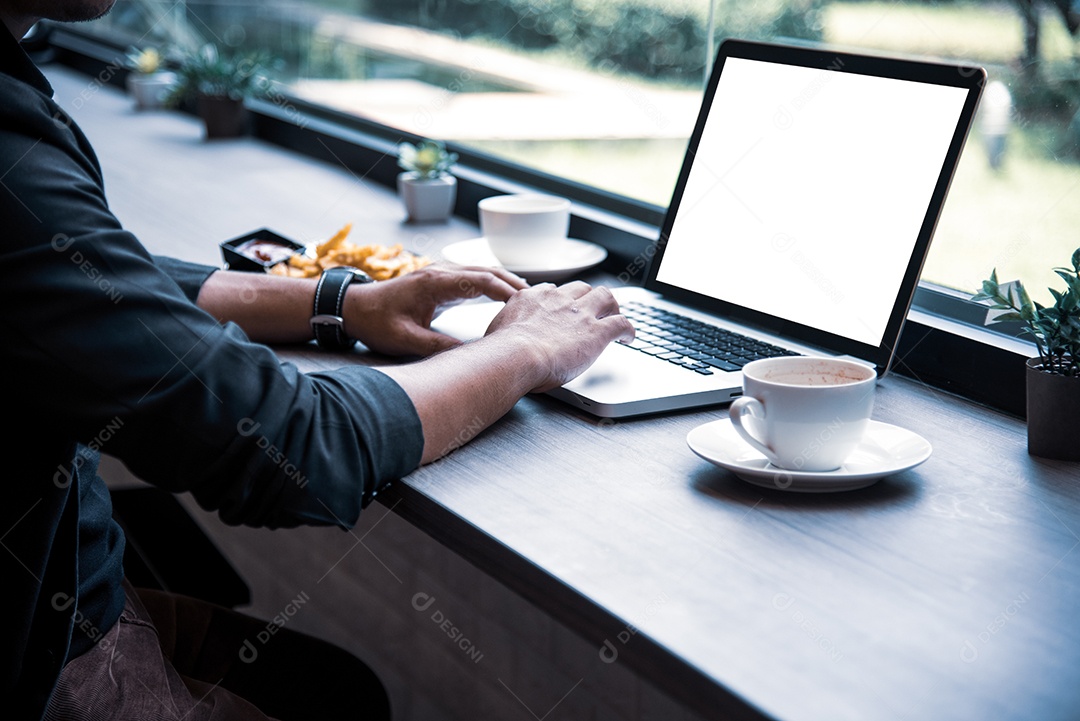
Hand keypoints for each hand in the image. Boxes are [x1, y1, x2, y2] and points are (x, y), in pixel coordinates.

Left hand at [344, 263, 527, 356]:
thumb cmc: (375, 322)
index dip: (506, 292)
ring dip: (505, 282)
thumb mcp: (406, 340)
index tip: (525, 304)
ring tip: (528, 299)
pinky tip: (504, 296)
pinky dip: (492, 284)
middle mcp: (440, 272)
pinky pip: (472, 277)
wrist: (352, 307)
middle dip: (514, 284)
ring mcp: (440, 273)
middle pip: (487, 271)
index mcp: (435, 282)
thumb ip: (438, 347)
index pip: (481, 281)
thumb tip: (470, 357)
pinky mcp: (439, 279)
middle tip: (537, 300)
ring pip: (482, 272)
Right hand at [484, 281, 634, 391]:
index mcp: (535, 297)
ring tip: (615, 317)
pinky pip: (621, 324)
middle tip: (593, 311)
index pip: (554, 292)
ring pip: (606, 297)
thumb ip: (507, 327)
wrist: (516, 356)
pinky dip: (628, 330)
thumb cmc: (501, 350)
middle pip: (583, 288)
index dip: (562, 302)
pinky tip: (629, 338)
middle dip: (589, 298)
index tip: (563, 310)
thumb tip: (501, 337)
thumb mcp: (498, 329)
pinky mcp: (597, 332)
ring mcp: (580, 314)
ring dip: (613, 307)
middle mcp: (560, 300)